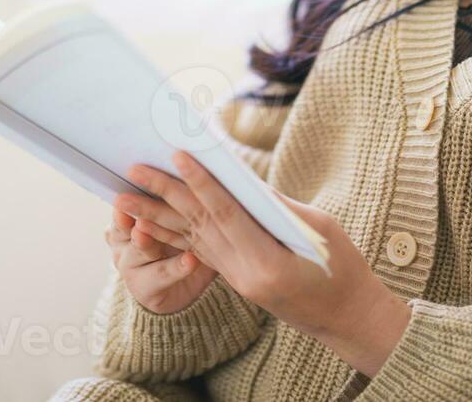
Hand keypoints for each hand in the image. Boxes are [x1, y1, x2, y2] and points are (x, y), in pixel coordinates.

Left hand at [119, 151, 411, 375]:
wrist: (347, 317)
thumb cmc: (343, 269)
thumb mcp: (318, 227)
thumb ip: (275, 205)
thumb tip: (241, 178)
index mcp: (266, 263)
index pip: (225, 214)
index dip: (201, 181)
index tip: (179, 154)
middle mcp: (243, 275)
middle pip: (197, 225)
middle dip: (164, 194)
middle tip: (134, 167)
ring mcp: (236, 282)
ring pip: (190, 240)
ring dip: (155, 217)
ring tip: (124, 198)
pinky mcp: (236, 281)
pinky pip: (199, 251)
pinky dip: (175, 233)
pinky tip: (151, 220)